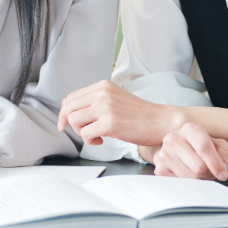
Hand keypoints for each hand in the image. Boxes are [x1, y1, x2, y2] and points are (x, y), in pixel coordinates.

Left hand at [57, 80, 186, 146]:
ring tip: (96, 135)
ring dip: (81, 132)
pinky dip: (90, 141)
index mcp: (102, 86)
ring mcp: (106, 107)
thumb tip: (68, 109)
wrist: (161, 121)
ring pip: (74, 120)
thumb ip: (94, 101)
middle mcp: (102, 93)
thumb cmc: (139, 115)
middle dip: (71, 124)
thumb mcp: (115, 100)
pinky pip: (85, 134)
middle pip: (69, 108)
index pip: (71, 97)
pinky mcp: (110, 123)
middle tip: (85, 131)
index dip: (66, 113)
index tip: (67, 124)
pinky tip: (101, 141)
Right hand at [149, 122, 227, 180]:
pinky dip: (188, 184)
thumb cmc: (202, 149)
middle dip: (209, 174)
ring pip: (190, 178)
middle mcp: (173, 139)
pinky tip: (188, 175)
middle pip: (199, 166)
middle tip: (210, 173)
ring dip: (199, 180)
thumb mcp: (218, 147)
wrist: (178, 151)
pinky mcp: (159, 169)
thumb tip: (221, 169)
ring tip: (198, 173)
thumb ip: (225, 155)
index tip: (223, 175)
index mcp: (190, 129)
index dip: (215, 163)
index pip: (204, 147)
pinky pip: (180, 184)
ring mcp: (164, 154)